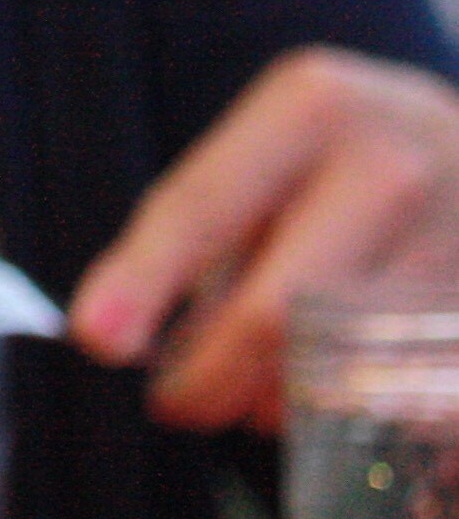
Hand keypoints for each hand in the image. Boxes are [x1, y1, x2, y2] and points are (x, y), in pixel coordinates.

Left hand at [73, 46, 458, 432]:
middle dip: (207, 375)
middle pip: (276, 307)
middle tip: (174, 403)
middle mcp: (392, 165)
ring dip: (276, 400)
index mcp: (312, 107)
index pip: (204, 206)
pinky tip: (319, 402)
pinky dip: (348, 411)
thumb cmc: (350, 152)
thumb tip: (123, 330)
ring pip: (339, 364)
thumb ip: (207, 227)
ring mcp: (458, 241)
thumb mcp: (278, 147)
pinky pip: (406, 395)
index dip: (143, 279)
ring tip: (248, 400)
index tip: (96, 339)